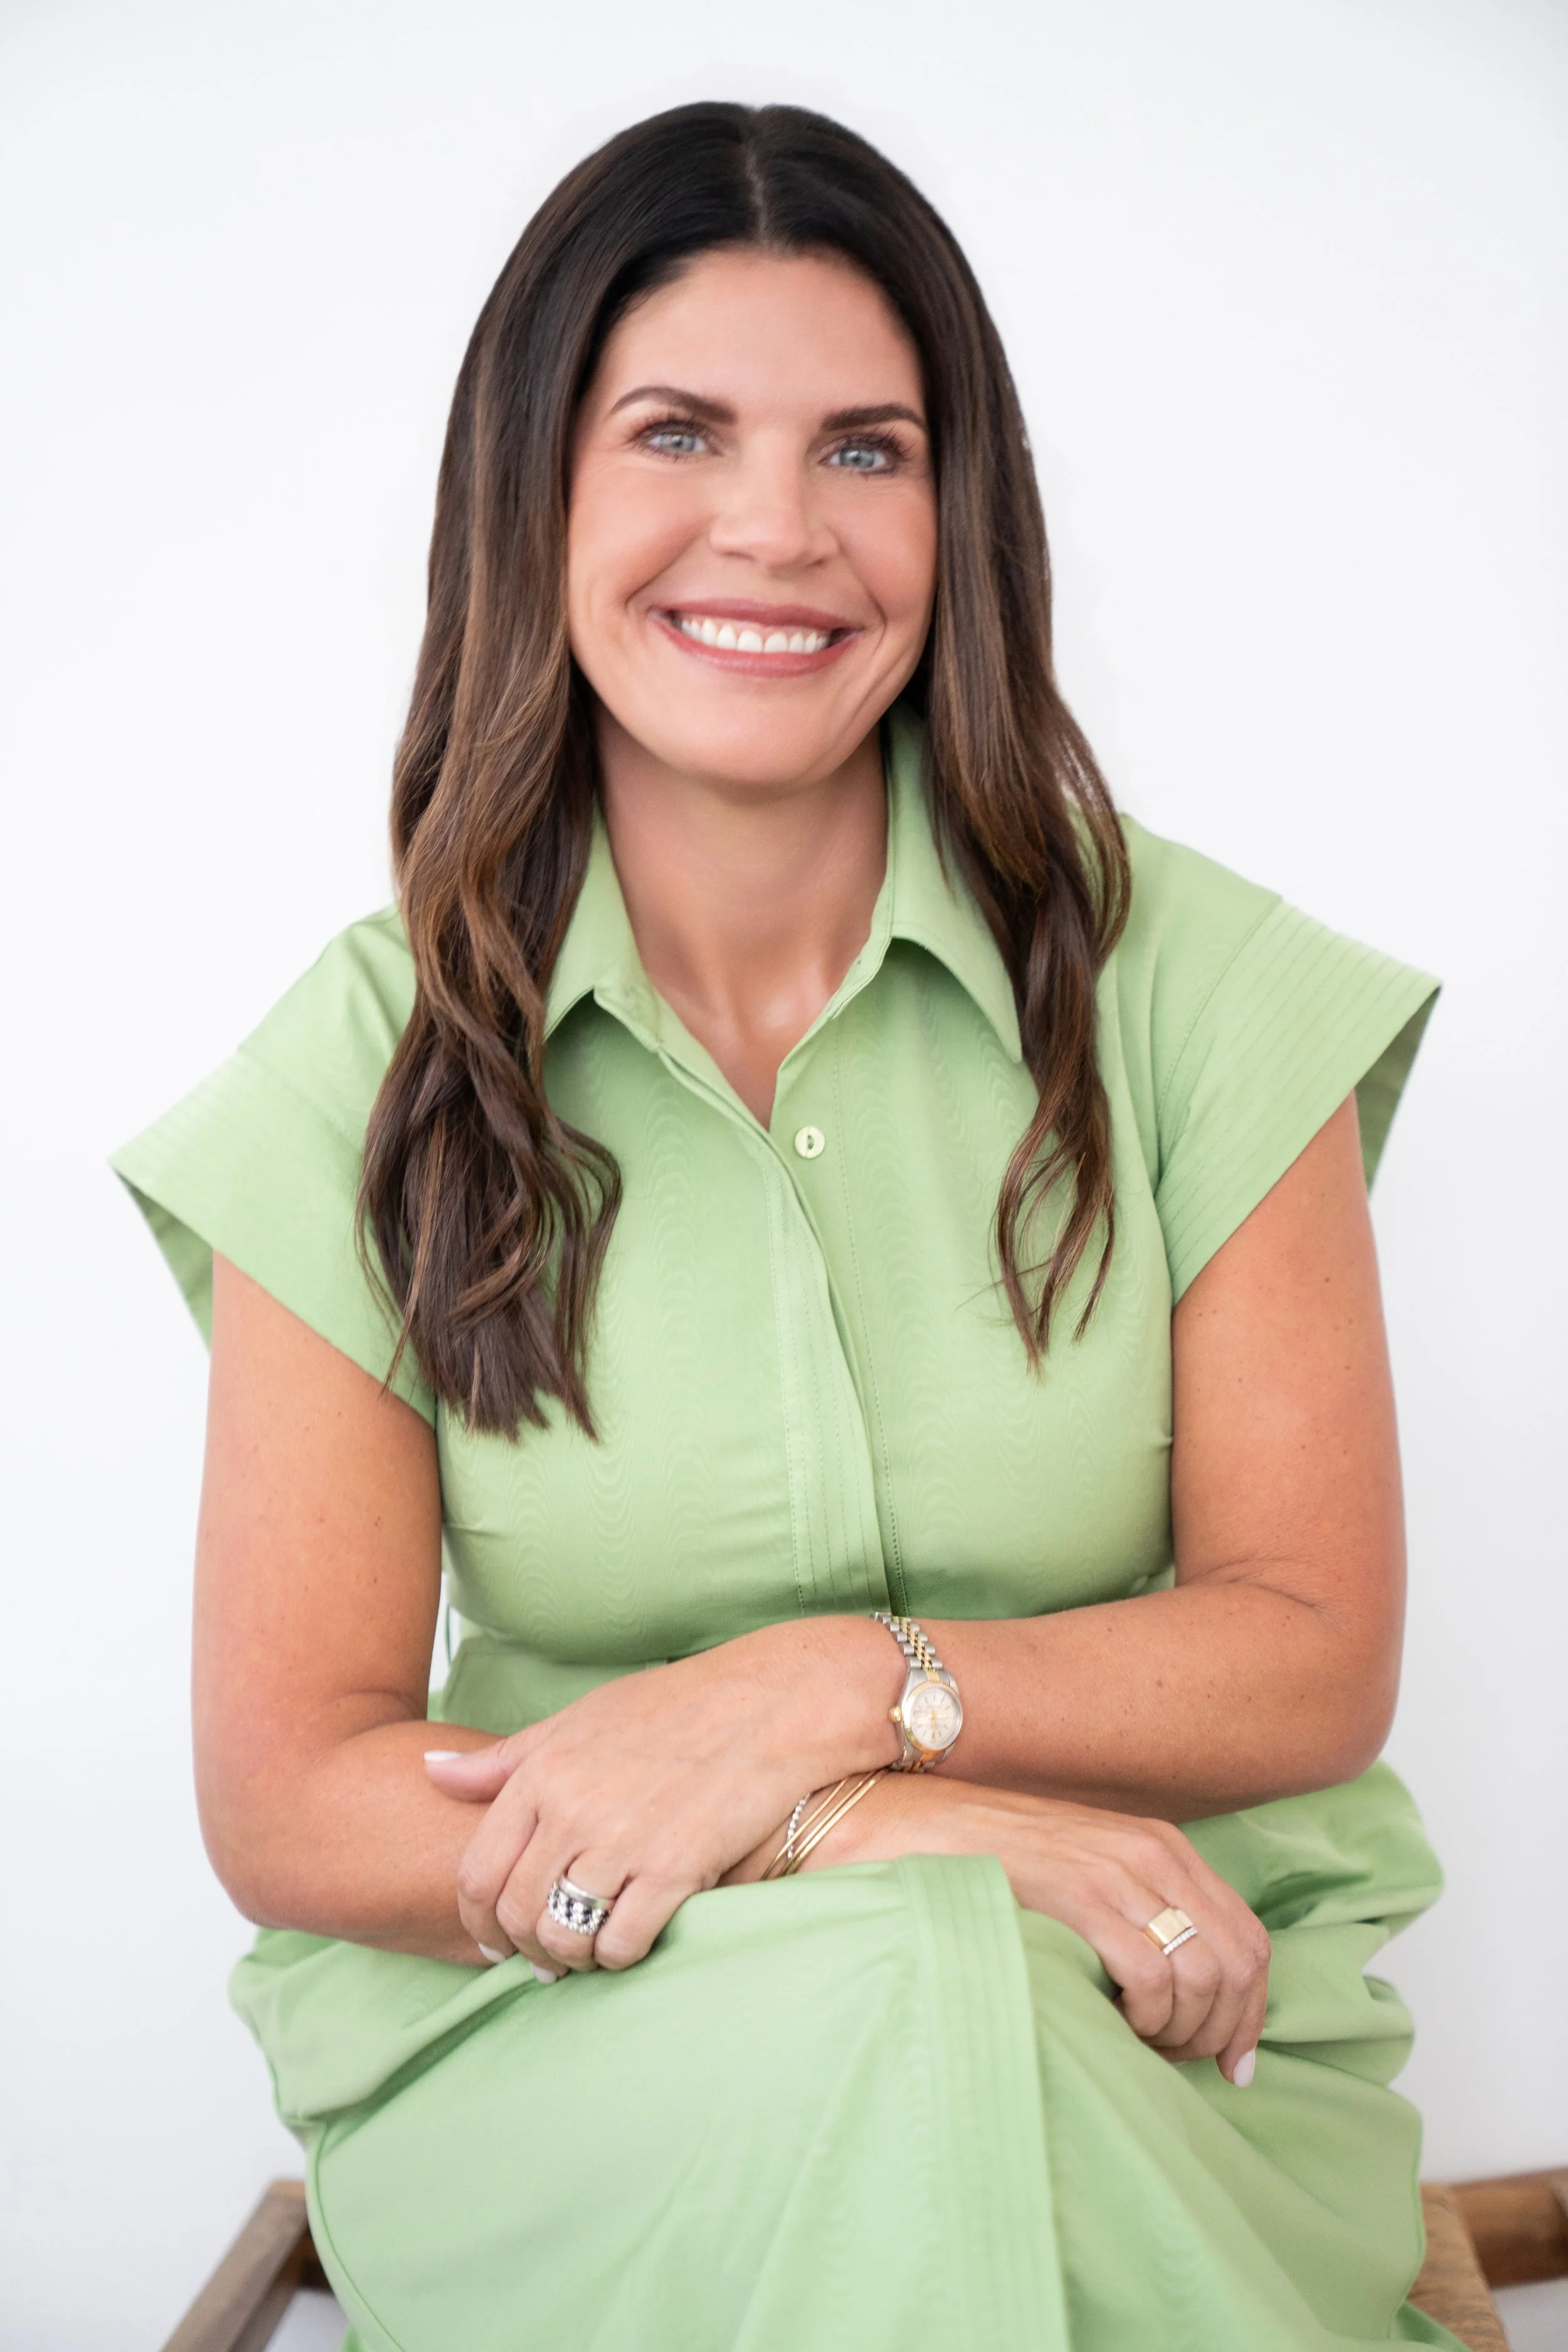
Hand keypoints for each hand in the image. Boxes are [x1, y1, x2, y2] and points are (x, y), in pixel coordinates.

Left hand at [423, 1617, 901, 1973]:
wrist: (767, 1704)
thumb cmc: (674, 1707)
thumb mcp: (578, 1718)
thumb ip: (504, 1758)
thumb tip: (430, 1770)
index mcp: (542, 1772)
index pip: (477, 1871)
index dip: (475, 1919)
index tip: (489, 1938)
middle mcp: (572, 1809)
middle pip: (515, 1913)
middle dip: (518, 1949)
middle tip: (538, 1959)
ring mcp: (622, 1842)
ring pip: (563, 1936)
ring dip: (567, 1960)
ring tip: (581, 1957)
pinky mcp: (674, 1869)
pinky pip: (621, 1943)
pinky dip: (616, 1958)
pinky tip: (626, 1945)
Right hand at [782, 1774, 1269, 2084]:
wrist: (901, 1821)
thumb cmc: (982, 1862)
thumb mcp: (1078, 1875)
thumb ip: (1130, 1915)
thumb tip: (1178, 1995)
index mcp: (1160, 1846)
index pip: (1249, 1938)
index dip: (1251, 2012)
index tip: (1233, 2064)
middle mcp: (1151, 1851)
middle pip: (1238, 1963)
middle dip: (1222, 2032)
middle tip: (1177, 2066)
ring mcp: (1114, 1868)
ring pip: (1203, 1974)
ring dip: (1181, 2032)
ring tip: (1136, 2047)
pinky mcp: (1076, 1891)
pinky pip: (1151, 1974)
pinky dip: (1147, 2018)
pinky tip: (1111, 2024)